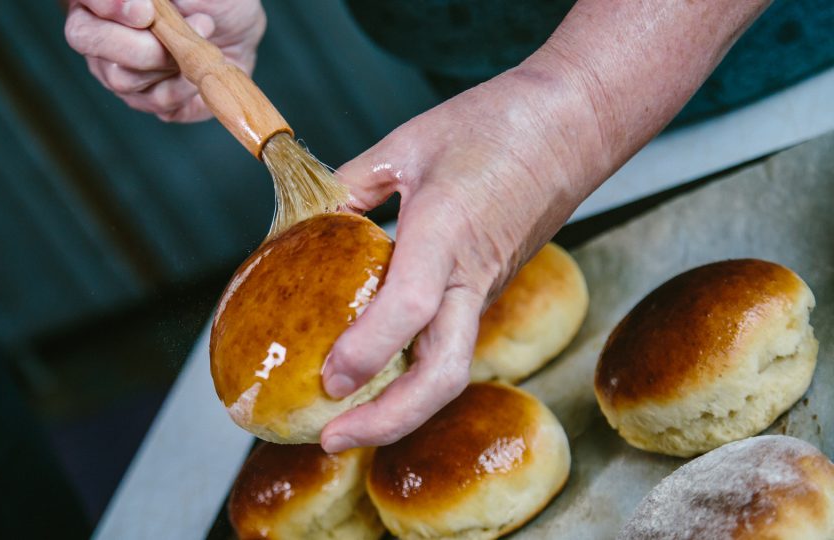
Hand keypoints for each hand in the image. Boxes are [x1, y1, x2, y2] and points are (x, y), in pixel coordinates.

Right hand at [64, 0, 265, 121]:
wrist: (237, 30)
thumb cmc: (212, 1)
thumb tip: (151, 5)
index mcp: (105, 0)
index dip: (106, 4)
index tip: (145, 12)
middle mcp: (101, 32)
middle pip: (88, 39)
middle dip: (140, 43)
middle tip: (179, 31)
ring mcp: (118, 69)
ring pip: (122, 78)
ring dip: (170, 62)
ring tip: (200, 39)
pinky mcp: (147, 99)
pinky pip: (156, 102)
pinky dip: (184, 86)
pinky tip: (198, 68)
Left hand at [318, 61, 609, 452]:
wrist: (576, 123)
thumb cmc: (497, 124)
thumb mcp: (408, 143)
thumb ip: (353, 185)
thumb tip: (312, 220)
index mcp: (447, 230)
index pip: (409, 306)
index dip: (367, 348)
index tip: (328, 377)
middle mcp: (471, 275)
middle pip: (443, 375)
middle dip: (388, 420)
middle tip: (330, 438)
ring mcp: (484, 289)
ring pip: (450, 372)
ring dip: (399, 411)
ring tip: (344, 424)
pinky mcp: (486, 291)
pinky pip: (449, 347)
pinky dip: (411, 377)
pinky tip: (374, 378)